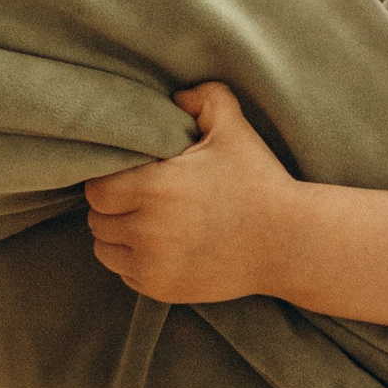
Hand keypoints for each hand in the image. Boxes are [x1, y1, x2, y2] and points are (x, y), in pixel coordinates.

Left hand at [83, 82, 301, 302]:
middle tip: (137, 199)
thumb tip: (175, 97)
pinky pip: (126, 274)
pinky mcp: (163, 290)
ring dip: (118, 237)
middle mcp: (148, 231)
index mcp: (155, 188)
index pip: (96, 189)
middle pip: (97, 220)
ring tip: (145, 223)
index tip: (128, 176)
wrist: (290, 243)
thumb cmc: (259, 181)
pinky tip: (160, 247)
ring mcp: (154, 266)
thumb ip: (203, 98)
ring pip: (105, 250)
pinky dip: (135, 262)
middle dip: (112, 208)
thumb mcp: (234, 128)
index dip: (107, 181)